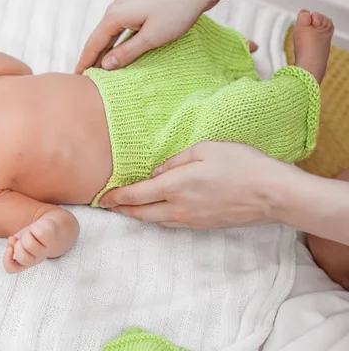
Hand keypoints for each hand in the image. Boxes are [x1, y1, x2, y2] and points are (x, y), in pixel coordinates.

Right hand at [3, 219, 59, 273]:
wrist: (53, 226)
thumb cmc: (35, 235)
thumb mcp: (21, 238)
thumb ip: (13, 242)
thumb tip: (11, 240)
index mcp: (26, 260)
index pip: (12, 269)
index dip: (7, 260)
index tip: (10, 249)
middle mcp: (37, 259)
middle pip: (22, 257)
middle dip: (19, 244)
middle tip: (24, 239)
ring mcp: (46, 251)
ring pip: (29, 245)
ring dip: (27, 234)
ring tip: (32, 232)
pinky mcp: (52, 241)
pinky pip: (39, 234)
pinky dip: (35, 228)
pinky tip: (39, 228)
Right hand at [75, 0, 217, 73]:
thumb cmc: (179, 9)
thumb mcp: (152, 38)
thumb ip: (127, 53)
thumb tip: (105, 65)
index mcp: (115, 14)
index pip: (94, 43)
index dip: (85, 62)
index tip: (77, 77)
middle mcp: (117, 4)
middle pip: (101, 36)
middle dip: (94, 57)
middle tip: (88, 78)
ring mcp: (129, 0)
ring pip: (113, 29)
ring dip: (108, 48)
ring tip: (104, 67)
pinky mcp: (141, 0)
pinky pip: (124, 23)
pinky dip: (120, 38)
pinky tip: (122, 48)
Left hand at [99, 142, 299, 228]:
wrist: (272, 193)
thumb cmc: (241, 165)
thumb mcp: (204, 149)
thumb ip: (175, 161)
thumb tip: (157, 172)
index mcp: (175, 186)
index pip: (136, 195)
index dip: (116, 197)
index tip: (103, 198)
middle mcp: (179, 207)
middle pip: (141, 213)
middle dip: (121, 210)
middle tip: (108, 207)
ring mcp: (191, 219)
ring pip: (156, 221)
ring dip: (138, 216)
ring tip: (127, 210)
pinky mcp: (204, 225)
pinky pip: (172, 223)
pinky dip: (157, 218)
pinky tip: (156, 212)